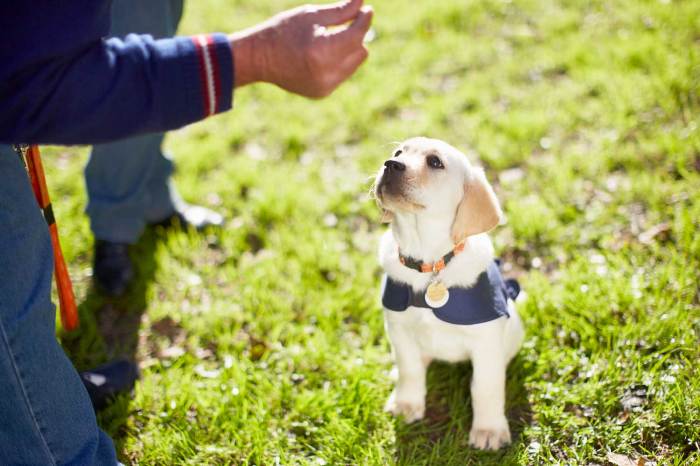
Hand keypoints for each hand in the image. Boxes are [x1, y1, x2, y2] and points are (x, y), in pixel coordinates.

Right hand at [230, 0, 372, 97]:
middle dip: (356, 36)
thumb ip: (340, 11)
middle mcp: (326, 73)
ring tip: (330, 39)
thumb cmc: (283, 31)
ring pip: (354, 64)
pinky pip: (342, 74)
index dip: (364, 21)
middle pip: (360, 51)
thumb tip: (363, 3)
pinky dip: (339, 63)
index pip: (356, 35)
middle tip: (346, 23)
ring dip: (349, 50)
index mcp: (321, 50)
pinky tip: (322, 55)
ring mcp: (325, 86)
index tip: (367, 10)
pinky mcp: (322, 92)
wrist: (259, 59)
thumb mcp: (311, 15)